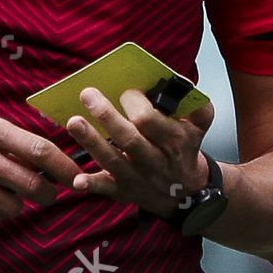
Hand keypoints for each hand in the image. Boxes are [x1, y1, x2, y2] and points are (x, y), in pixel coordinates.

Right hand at [0, 109, 80, 228]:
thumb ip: (8, 139)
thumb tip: (46, 161)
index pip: (38, 150)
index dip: (63, 166)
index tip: (76, 175)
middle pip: (30, 184)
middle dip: (47, 193)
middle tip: (48, 192)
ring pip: (11, 207)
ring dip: (17, 204)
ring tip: (7, 192)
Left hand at [65, 87, 214, 215]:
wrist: (188, 192)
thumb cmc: (186, 147)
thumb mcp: (199, 124)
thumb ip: (193, 102)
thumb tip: (177, 80)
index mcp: (174, 140)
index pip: (150, 120)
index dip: (135, 103)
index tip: (126, 91)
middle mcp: (156, 161)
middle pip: (129, 139)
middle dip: (106, 116)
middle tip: (87, 94)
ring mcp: (139, 178)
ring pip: (113, 160)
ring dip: (91, 141)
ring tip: (74, 122)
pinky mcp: (124, 190)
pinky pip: (106, 188)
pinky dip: (91, 184)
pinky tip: (77, 180)